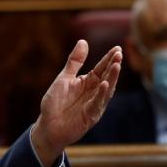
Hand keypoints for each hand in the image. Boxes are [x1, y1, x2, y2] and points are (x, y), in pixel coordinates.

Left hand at [31, 40, 121, 166]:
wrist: (48, 126)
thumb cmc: (55, 103)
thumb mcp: (64, 79)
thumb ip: (74, 62)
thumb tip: (83, 41)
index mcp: (87, 82)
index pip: (101, 68)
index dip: (108, 59)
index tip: (117, 48)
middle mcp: (94, 92)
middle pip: (107, 77)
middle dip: (113, 66)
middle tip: (119, 54)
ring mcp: (94, 104)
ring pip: (106, 90)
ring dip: (112, 78)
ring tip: (116, 66)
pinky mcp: (90, 116)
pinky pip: (97, 104)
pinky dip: (102, 94)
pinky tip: (105, 84)